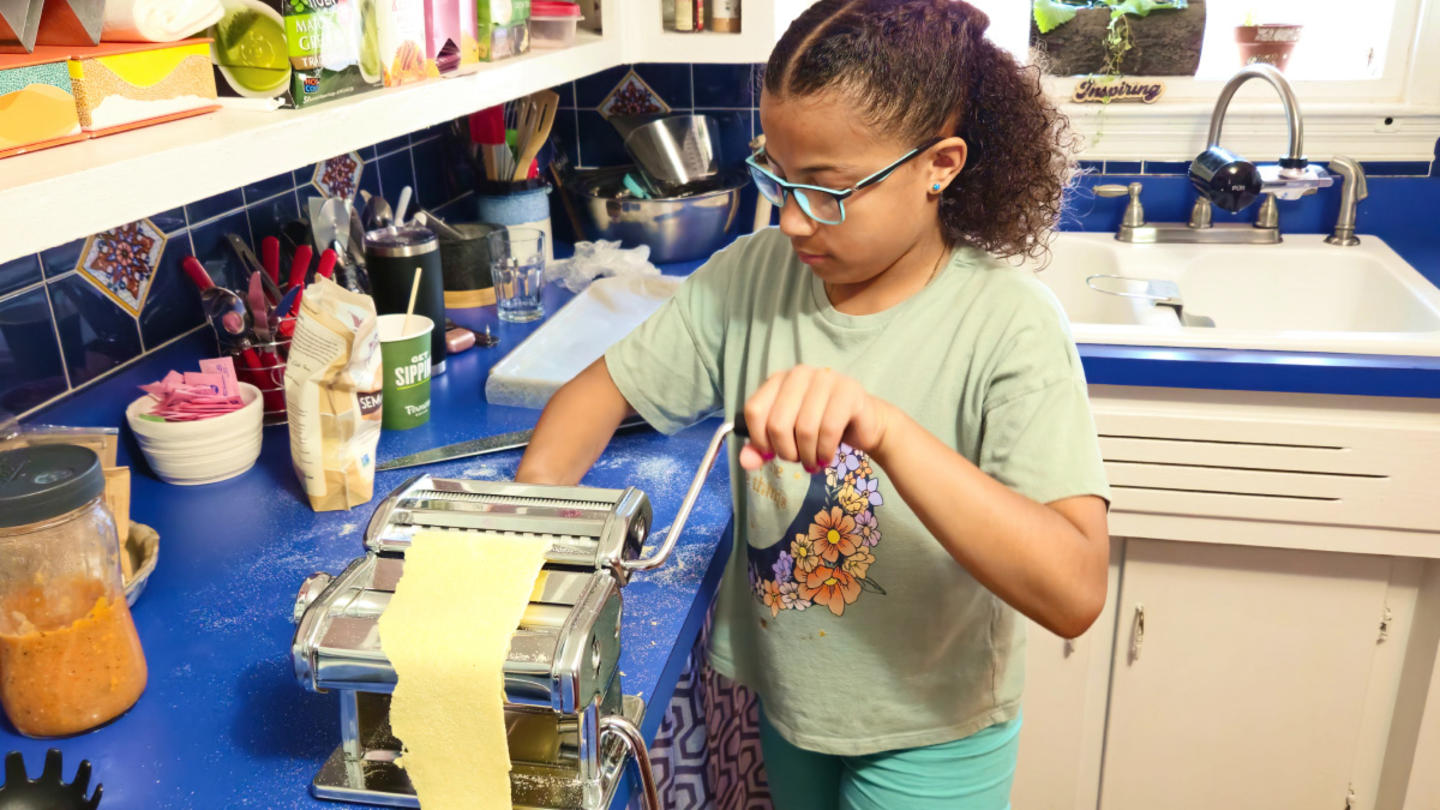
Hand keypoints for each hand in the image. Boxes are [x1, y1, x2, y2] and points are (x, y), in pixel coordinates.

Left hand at [738, 365, 889, 472]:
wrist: (863, 424)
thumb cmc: (819, 429)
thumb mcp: (786, 438)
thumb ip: (762, 448)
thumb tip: (745, 461)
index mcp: (778, 380)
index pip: (754, 410)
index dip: (760, 439)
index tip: (772, 453)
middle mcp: (799, 374)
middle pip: (778, 423)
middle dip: (787, 452)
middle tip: (798, 460)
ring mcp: (826, 379)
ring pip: (804, 428)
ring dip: (808, 455)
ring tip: (813, 461)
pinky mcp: (849, 391)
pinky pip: (829, 429)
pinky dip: (825, 451)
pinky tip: (826, 457)